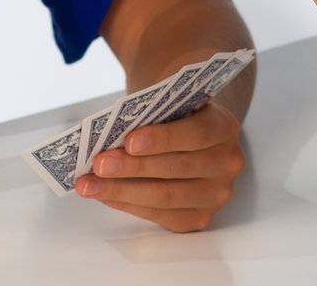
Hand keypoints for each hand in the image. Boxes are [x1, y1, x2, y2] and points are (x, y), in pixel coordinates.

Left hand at [74, 99, 244, 231]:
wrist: (196, 129)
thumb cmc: (178, 111)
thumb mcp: (174, 99)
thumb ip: (155, 109)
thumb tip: (112, 129)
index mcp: (225, 127)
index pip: (196, 134)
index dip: (162, 139)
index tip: (129, 141)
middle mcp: (226, 164)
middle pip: (176, 169)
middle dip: (133, 167)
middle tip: (99, 164)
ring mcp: (215, 195)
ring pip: (164, 196)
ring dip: (122, 190)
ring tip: (89, 184)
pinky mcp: (199, 217)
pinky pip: (159, 215)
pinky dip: (128, 204)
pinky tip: (104, 195)